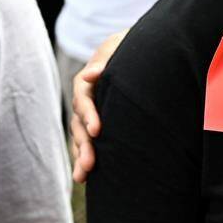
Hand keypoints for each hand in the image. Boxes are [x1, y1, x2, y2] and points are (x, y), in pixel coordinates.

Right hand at [69, 29, 127, 182]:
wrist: (143, 50)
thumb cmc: (133, 46)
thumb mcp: (120, 45)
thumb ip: (106, 60)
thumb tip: (88, 76)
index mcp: (89, 80)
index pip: (84, 98)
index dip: (88, 114)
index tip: (96, 130)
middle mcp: (86, 98)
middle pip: (79, 123)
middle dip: (83, 144)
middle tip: (89, 164)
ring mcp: (91, 112)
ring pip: (81, 135)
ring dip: (81, 155)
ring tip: (82, 177)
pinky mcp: (99, 122)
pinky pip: (88, 140)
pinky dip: (85, 155)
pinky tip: (86, 176)